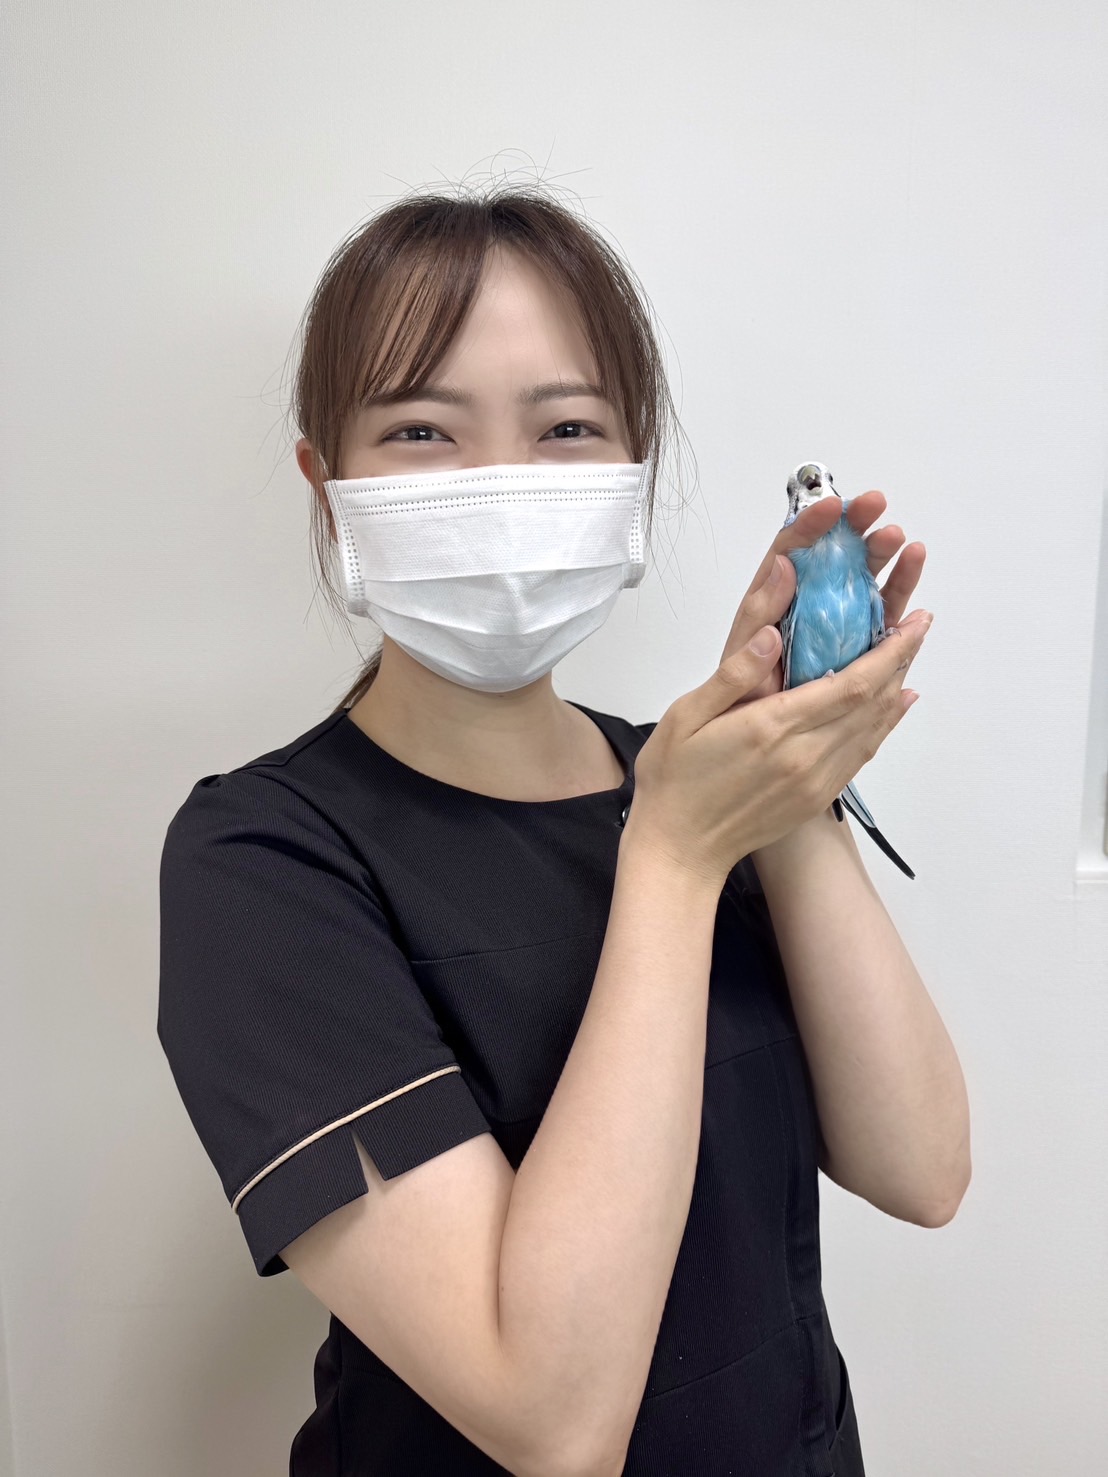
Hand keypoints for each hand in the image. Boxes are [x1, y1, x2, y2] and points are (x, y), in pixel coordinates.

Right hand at [626, 604, 930, 888]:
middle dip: (900, 661)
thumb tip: (772, 635)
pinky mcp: (816, 798)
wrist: (680, 850)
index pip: (851, 684)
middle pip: (872, 704)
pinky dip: (884, 726)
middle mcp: (804, 756)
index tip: (914, 622)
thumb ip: (733, 674)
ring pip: (872, 730)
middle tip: (920, 625)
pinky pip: (861, 755)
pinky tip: (894, 706)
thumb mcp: (685, 716)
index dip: (888, 652)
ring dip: (895, 691)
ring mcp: (815, 781)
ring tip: (909, 656)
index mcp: (772, 727)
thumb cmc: (673, 780)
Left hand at [718, 490, 926, 700]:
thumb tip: (782, 566)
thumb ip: (759, 612)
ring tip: (904, 541)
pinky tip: (915, 579)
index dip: (811, 525)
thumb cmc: (739, 700)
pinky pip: (885, 621)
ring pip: (865, 585)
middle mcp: (810, 606)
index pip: (790, 552)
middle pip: (835, 559)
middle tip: (876, 506)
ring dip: (885, 560)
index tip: (831, 504)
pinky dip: (902, 600)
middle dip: (856, 530)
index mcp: (774, 601)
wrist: (755, 747)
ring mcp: (839, 626)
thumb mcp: (738, 656)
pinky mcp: (863, 651)